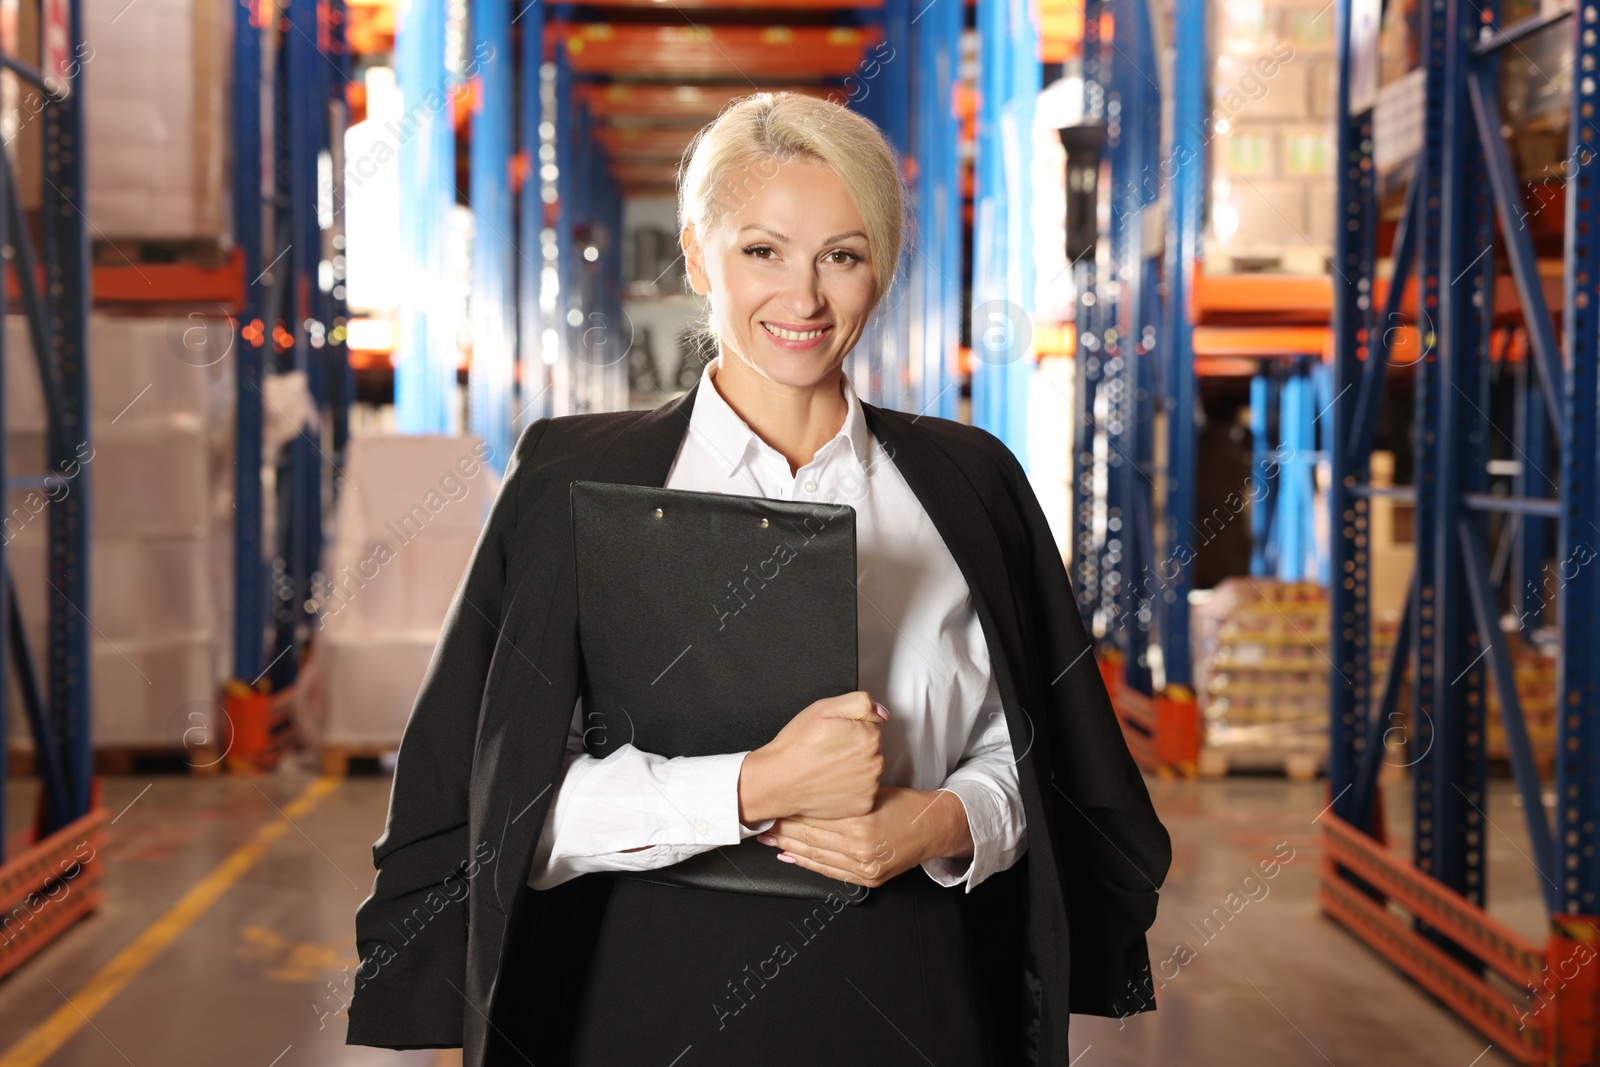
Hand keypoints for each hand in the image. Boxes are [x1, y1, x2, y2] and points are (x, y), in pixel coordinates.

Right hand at [738, 691, 886, 822]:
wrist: (778, 781)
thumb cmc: (797, 747)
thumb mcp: (824, 708)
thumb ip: (860, 703)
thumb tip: (881, 712)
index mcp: (870, 737)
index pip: (872, 725)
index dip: (850, 727)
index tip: (834, 734)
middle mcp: (875, 763)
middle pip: (871, 748)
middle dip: (854, 747)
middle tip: (828, 750)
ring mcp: (870, 787)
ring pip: (867, 770)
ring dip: (853, 768)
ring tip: (827, 767)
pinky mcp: (863, 805)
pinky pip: (863, 791)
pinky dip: (850, 788)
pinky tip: (831, 783)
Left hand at [755, 786, 973, 888]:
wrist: (934, 828)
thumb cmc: (906, 805)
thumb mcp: (873, 791)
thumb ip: (843, 796)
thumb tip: (808, 793)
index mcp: (860, 823)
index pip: (813, 818)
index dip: (789, 811)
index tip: (773, 804)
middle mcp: (860, 849)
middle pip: (809, 838)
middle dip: (782, 830)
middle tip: (762, 821)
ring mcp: (864, 868)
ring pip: (816, 856)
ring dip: (788, 847)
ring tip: (768, 838)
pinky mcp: (868, 879)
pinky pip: (830, 872)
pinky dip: (807, 864)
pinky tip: (790, 856)